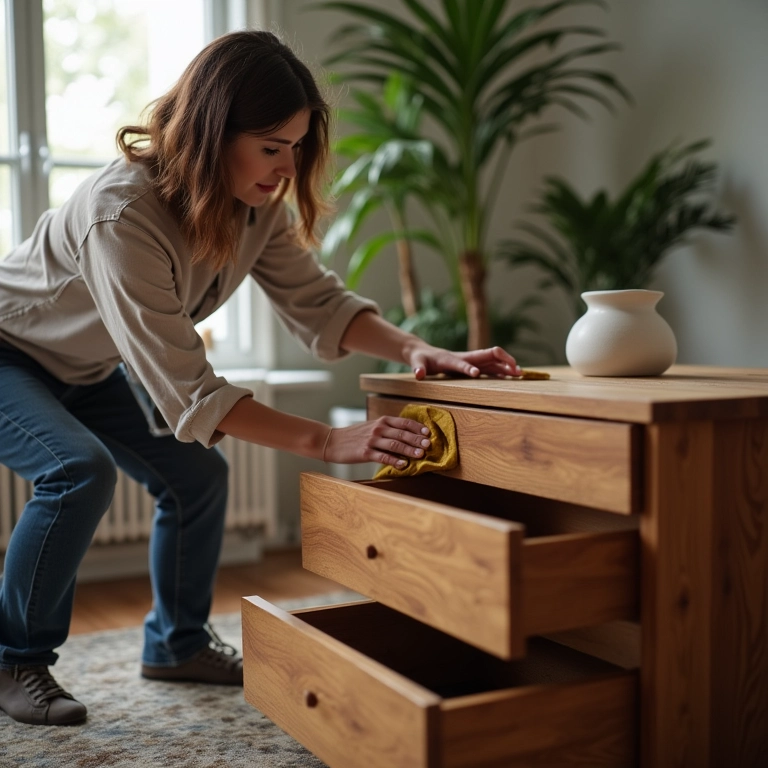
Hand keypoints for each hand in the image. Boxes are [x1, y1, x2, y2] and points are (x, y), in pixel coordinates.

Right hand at [323, 416, 431, 467]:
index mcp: (382, 421)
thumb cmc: (355, 435)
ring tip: (420, 455)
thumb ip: (389, 430)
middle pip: (402, 433)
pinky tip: (403, 465)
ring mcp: (371, 440)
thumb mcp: (372, 427)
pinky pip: (383, 457)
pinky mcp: (365, 452)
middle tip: (428, 445)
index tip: (428, 433)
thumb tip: (409, 436)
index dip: (417, 428)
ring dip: (409, 450)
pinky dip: (394, 461)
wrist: (333, 441)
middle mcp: (378, 429)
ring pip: (394, 445)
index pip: (404, 422)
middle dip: (417, 439)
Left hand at [406, 344, 521, 379]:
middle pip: (487, 355)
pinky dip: (502, 370)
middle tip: (516, 370)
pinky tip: (512, 375)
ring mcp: (470, 360)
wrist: (422, 352)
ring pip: (492, 361)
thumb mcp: (417, 362)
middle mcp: (464, 357)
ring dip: (506, 366)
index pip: (461, 362)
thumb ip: (418, 367)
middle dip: (502, 361)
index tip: (477, 374)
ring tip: (520, 374)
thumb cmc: (419, 358)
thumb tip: (418, 374)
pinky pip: (490, 367)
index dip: (469, 368)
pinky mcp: (472, 365)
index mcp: (450, 358)